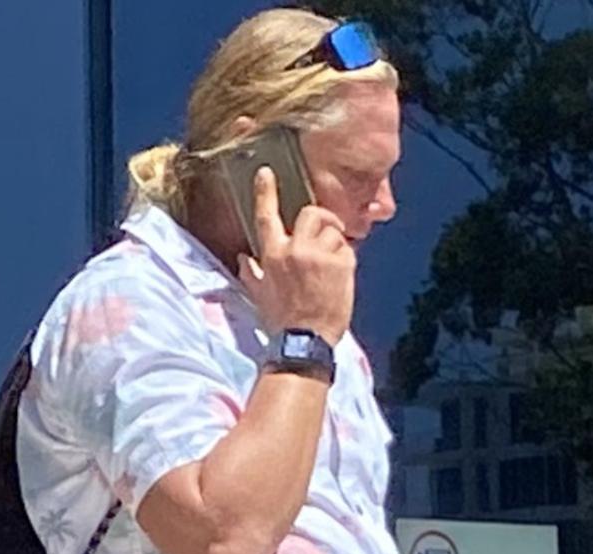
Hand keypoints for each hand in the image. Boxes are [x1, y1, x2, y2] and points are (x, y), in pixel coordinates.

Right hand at [237, 166, 354, 345]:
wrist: (305, 341)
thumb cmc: (280, 320)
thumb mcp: (258, 295)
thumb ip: (250, 273)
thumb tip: (243, 258)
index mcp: (271, 255)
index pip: (265, 216)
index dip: (265, 192)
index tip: (266, 173)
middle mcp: (294, 250)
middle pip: (311, 213)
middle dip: (322, 218)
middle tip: (327, 231)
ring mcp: (319, 256)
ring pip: (333, 230)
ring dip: (335, 242)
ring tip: (331, 264)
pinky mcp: (341, 265)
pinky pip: (348, 249)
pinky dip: (347, 259)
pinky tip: (340, 277)